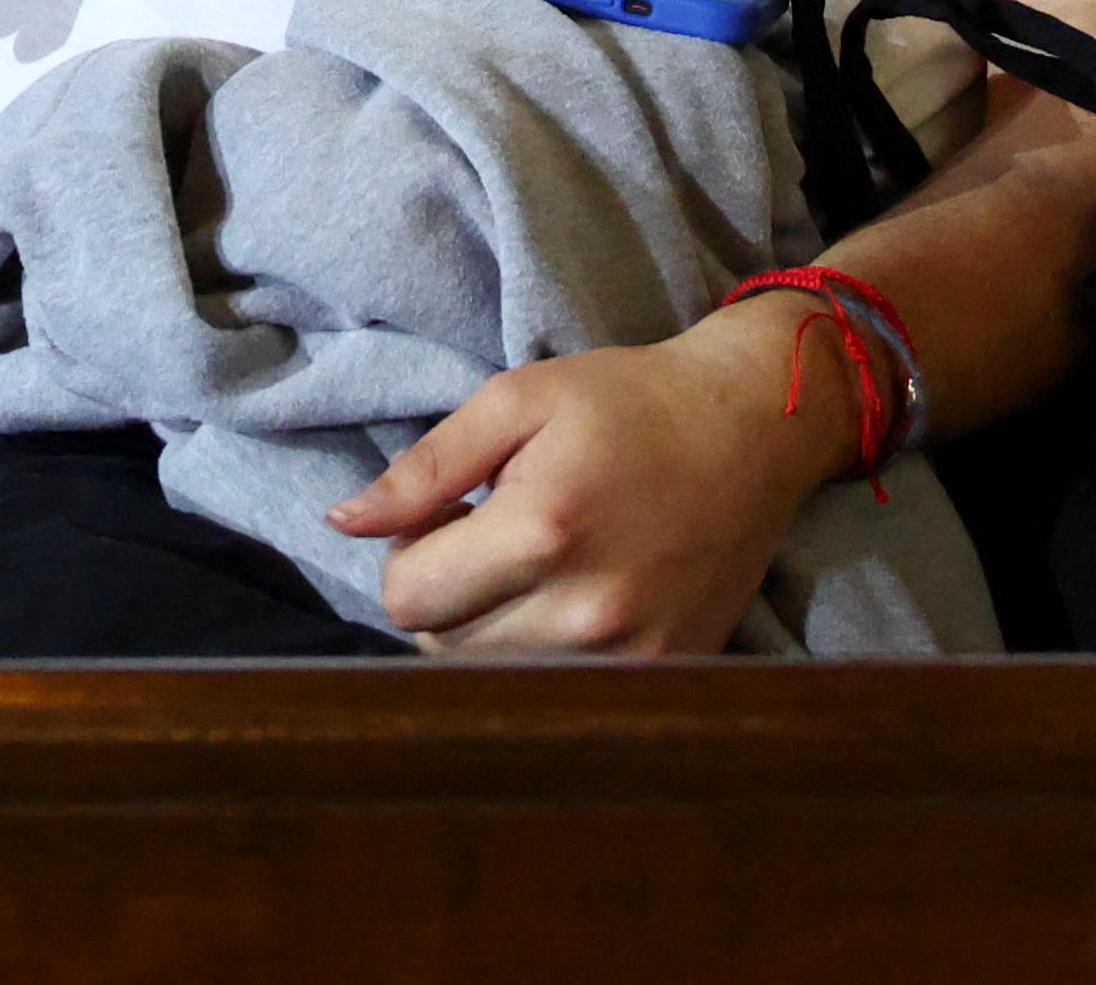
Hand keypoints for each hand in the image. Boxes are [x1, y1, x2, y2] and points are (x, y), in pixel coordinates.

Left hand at [332, 307, 841, 654]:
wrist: (752, 429)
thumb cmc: (627, 403)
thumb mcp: (516, 401)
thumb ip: (424, 467)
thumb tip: (343, 522)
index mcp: (542, 532)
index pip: (407, 599)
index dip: (408, 553)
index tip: (448, 516)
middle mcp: (587, 611)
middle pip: (444, 647)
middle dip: (444, 593)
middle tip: (489, 537)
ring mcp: (631, 656)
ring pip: (495, 680)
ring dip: (489, 632)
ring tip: (531, 568)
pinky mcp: (664, 675)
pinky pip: (561, 695)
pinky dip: (545, 656)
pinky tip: (572, 600)